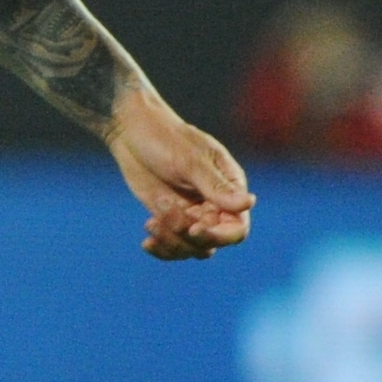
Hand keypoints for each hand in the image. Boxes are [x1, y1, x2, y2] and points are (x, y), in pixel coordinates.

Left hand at [108, 78, 253, 260]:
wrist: (132, 131)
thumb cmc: (165, 137)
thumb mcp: (190, 161)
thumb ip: (216, 185)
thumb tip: (249, 202)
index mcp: (230, 188)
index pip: (237, 228)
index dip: (219, 235)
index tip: (194, 227)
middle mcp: (216, 206)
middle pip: (213, 242)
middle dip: (186, 234)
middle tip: (162, 208)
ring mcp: (194, 215)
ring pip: (193, 249)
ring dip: (171, 241)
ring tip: (151, 221)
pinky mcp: (172, 219)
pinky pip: (175, 247)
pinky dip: (162, 249)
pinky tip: (147, 242)